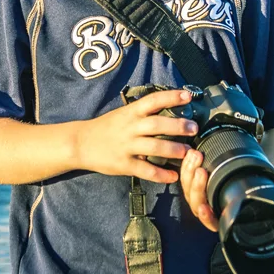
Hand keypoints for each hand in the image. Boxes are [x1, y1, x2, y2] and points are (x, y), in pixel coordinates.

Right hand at [73, 88, 198, 183]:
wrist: (80, 143)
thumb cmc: (105, 127)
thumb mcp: (122, 114)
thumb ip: (143, 113)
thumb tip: (168, 107)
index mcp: (130, 113)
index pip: (153, 100)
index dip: (171, 97)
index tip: (188, 97)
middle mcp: (129, 127)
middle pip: (157, 124)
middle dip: (178, 126)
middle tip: (194, 128)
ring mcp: (126, 146)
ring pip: (154, 147)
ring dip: (173, 150)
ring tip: (188, 153)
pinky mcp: (123, 164)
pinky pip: (145, 170)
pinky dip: (161, 175)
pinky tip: (173, 176)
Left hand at [180, 154, 273, 233]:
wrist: (243, 173)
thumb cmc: (251, 184)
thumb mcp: (261, 182)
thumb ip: (269, 181)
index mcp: (223, 215)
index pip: (212, 222)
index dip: (206, 217)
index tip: (204, 208)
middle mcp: (208, 208)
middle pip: (195, 202)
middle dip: (196, 185)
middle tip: (201, 169)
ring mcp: (198, 195)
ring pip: (187, 188)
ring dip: (189, 172)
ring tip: (196, 155)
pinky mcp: (191, 181)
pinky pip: (184, 176)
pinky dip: (186, 165)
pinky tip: (191, 154)